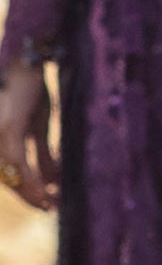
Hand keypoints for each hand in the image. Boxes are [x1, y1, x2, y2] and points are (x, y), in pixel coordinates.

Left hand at [0, 62, 56, 211]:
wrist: (27, 58)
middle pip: (9, 177)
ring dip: (33, 193)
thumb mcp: (38, 125)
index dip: (25, 191)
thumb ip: (42, 154)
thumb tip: (52, 180)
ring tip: (53, 203)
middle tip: (52, 207)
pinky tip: (47, 191)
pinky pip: (19, 164)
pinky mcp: (8, 129)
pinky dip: (32, 181)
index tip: (45, 204)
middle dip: (30, 195)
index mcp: (2, 140)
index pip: (9, 173)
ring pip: (13, 175)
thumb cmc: (31, 86)